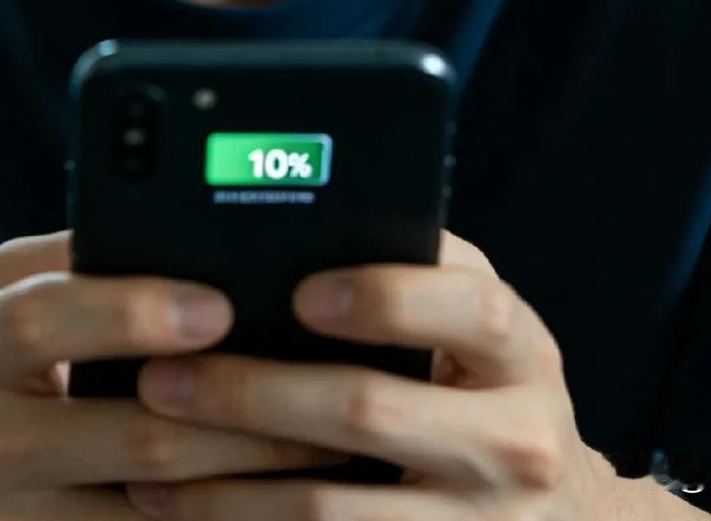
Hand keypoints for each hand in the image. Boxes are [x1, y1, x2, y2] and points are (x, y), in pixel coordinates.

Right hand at [0, 231, 348, 516]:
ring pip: (154, 516)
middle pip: (133, 436)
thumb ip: (73, 257)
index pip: (50, 319)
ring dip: (248, 488)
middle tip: (324, 390)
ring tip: (328, 453)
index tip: (221, 306)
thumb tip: (177, 221)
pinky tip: (271, 506)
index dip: (136, 310)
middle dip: (242, 417)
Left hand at [125, 229, 619, 518]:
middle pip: (370, 412)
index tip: (300, 292)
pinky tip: (187, 515)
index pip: (471, 311)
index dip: (385, 297)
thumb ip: (418, 268)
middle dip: (253, 392)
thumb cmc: (490, 385)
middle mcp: (515, 445)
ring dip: (225, 486)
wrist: (562, 517)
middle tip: (163, 377)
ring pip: (329, 510)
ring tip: (148, 458)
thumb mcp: (478, 324)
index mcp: (522, 354)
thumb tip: (309, 219)